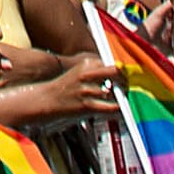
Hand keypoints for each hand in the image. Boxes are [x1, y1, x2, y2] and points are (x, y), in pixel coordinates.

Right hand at [0, 58, 122, 128]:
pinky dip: (119, 110)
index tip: (129, 76)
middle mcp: (87, 74)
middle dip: (125, 80)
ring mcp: (87, 89)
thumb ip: (97, 72)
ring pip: (115, 92)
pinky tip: (120, 111)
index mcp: (86, 63)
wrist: (45, 100)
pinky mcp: (86, 105)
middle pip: (116, 72)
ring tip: (122, 100)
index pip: (112, 63)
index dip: (123, 71)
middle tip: (127, 87)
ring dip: (122, 97)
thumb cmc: (64, 88)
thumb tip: (118, 74)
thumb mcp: (79, 73)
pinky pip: (111, 107)